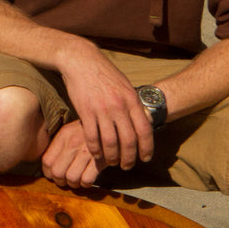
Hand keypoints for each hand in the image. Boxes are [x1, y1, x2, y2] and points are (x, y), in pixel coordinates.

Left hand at [41, 120, 105, 188]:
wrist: (114, 127)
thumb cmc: (90, 132)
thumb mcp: (72, 131)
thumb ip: (60, 145)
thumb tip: (48, 166)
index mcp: (64, 135)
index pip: (47, 160)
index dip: (48, 173)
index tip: (53, 175)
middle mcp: (73, 143)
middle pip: (57, 172)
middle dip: (59, 181)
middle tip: (65, 181)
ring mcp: (87, 152)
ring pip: (71, 178)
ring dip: (73, 184)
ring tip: (77, 181)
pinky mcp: (101, 160)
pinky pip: (87, 180)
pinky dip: (85, 184)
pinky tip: (87, 179)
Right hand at [54, 41, 154, 169]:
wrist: (82, 61)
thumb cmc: (104, 73)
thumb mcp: (125, 86)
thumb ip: (132, 104)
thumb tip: (141, 121)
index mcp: (132, 100)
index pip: (144, 130)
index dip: (146, 148)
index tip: (145, 158)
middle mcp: (119, 106)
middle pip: (129, 140)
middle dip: (129, 157)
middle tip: (127, 166)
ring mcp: (102, 109)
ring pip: (111, 142)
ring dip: (112, 156)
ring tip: (111, 162)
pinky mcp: (85, 111)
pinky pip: (92, 136)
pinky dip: (95, 149)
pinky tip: (95, 154)